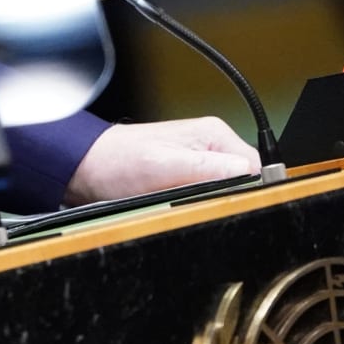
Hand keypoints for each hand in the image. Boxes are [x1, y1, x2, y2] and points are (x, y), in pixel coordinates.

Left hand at [63, 117, 261, 205]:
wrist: (87, 167)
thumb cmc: (118, 161)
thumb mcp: (164, 165)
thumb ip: (205, 169)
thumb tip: (246, 173)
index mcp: (215, 136)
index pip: (256, 168)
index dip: (250, 192)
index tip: (233, 207)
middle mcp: (211, 147)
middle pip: (243, 183)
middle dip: (227, 200)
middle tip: (198, 207)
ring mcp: (200, 163)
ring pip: (225, 193)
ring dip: (209, 204)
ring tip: (180, 205)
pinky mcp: (187, 178)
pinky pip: (206, 197)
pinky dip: (196, 206)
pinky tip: (177, 208)